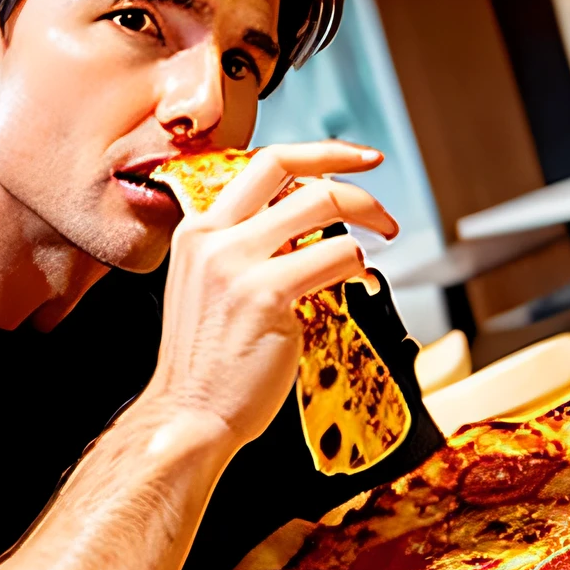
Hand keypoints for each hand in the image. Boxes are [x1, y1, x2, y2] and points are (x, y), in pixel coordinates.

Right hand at [137, 141, 397, 445]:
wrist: (187, 416)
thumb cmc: (208, 366)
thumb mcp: (212, 289)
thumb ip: (249, 252)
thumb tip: (305, 229)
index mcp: (199, 231)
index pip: (263, 165)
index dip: (316, 153)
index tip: (353, 158)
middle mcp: (214, 238)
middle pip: (292, 169)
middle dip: (346, 164)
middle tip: (377, 177)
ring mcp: (237, 265)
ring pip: (323, 205)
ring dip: (367, 218)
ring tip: (381, 240)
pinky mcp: (266, 295)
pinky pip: (336, 256)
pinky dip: (360, 264)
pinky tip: (362, 281)